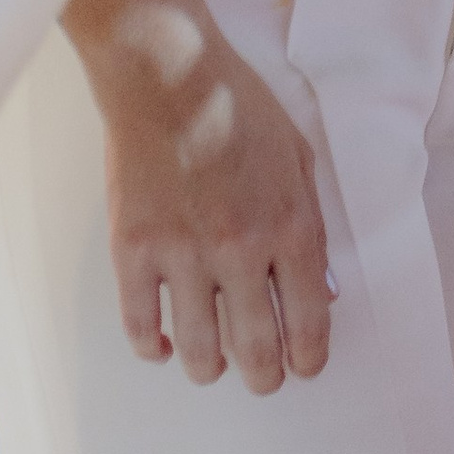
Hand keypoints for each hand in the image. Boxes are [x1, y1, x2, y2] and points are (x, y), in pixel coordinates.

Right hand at [77, 6, 331, 393]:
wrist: (168, 75)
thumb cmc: (239, 106)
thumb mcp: (298, 157)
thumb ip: (312, 225)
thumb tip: (320, 291)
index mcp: (290, 225)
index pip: (308, 322)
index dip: (308, 357)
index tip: (304, 366)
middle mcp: (240, 250)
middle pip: (256, 351)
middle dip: (265, 377)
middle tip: (263, 377)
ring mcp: (183, 254)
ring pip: (199, 352)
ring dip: (210, 368)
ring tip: (214, 362)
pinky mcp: (134, 251)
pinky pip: (141, 327)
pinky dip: (154, 347)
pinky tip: (164, 343)